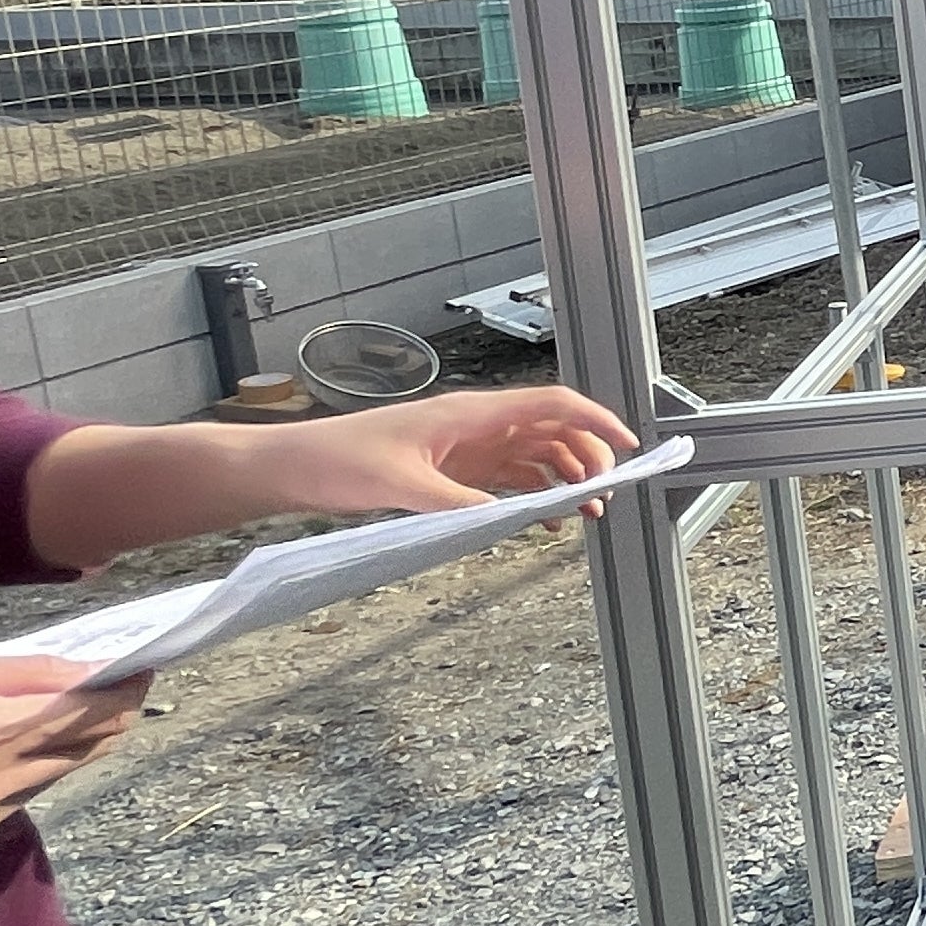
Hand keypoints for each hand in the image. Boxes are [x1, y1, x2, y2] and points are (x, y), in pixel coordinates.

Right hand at [0, 654, 147, 846]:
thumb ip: (26, 674)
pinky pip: (37, 791)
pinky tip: (44, 742)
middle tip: (125, 684)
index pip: (93, 715)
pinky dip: (52, 762)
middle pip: (94, 746)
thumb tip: (91, 670)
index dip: (127, 690)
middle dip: (118, 712)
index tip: (140, 669)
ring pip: (70, 769)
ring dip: (89, 738)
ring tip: (88, 707)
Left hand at [235, 386, 638, 520]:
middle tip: (603, 495)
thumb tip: (505, 520)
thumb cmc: (338, 461)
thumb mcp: (398, 487)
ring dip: (566, 479)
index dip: (596, 421)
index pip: (551, 405)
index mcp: (470, 415)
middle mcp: (477, 426)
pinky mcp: (454, 470)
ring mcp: (468, 447)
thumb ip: (456, 504)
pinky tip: (543, 519)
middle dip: (589, 458)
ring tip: (584, 512)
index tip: (629, 444)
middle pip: (554, 432)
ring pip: (537, 455)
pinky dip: (535, 495)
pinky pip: (510, 478)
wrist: (296, 467)